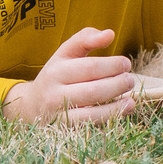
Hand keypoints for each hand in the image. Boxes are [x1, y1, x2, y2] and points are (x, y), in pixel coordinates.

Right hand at [1, 26, 134, 123]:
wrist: (31, 106)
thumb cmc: (57, 76)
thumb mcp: (64, 54)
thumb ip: (85, 39)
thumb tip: (109, 34)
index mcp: (55, 71)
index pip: (88, 67)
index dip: (112, 65)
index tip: (126, 64)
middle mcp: (54, 92)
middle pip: (93, 90)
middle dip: (117, 84)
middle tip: (130, 79)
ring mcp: (59, 113)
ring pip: (93, 110)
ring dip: (117, 104)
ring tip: (131, 97)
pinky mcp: (65, 128)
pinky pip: (92, 124)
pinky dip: (111, 116)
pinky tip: (125, 108)